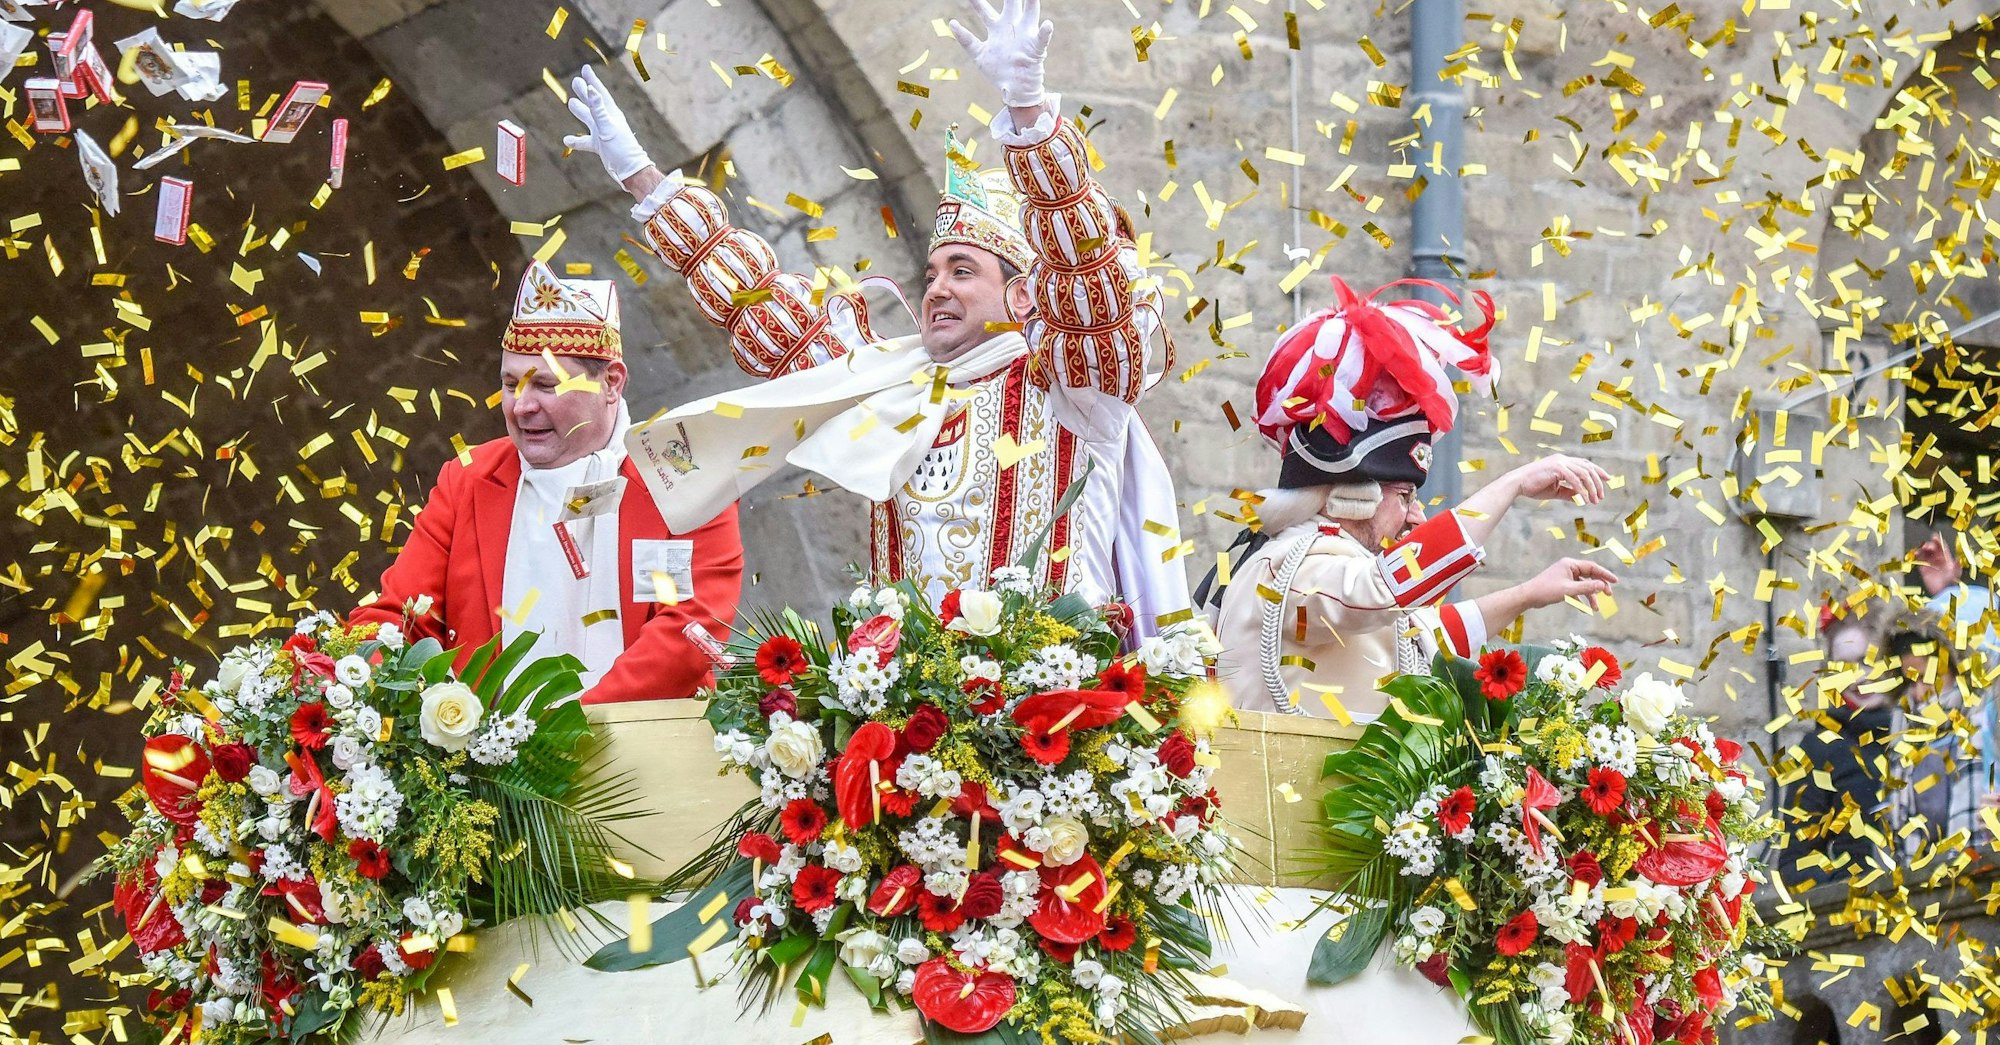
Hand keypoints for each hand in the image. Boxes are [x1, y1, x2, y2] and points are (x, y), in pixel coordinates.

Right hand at [563, 65, 651, 184]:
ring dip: (580, 111)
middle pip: (593, 103)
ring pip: (589, 119)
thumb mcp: (608, 126)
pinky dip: (576, 140)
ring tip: (570, 102)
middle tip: (575, 81)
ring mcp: (603, 133)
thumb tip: (591, 89)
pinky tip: (566, 140)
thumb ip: (598, 109)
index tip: (584, 68)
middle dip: (584, 92)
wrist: (630, 170)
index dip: (592, 80)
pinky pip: (585, 141)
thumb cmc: (622, 148)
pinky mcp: (601, 146)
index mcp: (611, 113)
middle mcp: (607, 121)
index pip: (599, 93)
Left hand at [949, 0, 1053, 109]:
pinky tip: (1047, 24)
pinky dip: (1045, 32)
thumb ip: (966, 40)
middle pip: (1011, 3)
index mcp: (997, 28)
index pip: (984, 10)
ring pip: (1030, 13)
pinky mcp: (1035, 48)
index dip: (976, 1)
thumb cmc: (998, 72)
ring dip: (1031, 3)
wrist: (1015, 89)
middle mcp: (1012, 27)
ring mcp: (1025, 36)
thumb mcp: (978, 55)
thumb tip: (951, 23)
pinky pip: (1042, 38)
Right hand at [1510, 454, 1610, 504]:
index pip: (1585, 464)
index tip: (1607, 480)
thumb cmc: (1533, 487)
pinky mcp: (1556, 468)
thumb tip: (1582, 498)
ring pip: (1584, 474)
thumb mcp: (1555, 491)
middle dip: (1597, 483)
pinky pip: (1574, 479)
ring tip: (1594, 500)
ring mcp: (1560, 462)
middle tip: (1601, 497)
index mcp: (1562, 462)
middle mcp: (1563, 459)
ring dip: (1591, 488)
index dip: (1598, 471)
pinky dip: (1581, 489)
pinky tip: (1583, 499)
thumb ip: (1569, 492)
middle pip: (1588, 468)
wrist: (1517, 484)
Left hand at [1520, 558, 1617, 610]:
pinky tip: (1585, 609)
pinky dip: (1581, 598)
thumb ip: (1586, 588)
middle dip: (1599, 586)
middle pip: (1590, 575)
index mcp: (1570, 564)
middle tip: (1609, 595)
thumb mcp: (1569, 590)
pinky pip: (1576, 590)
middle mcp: (1568, 568)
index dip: (1605, 574)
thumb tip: (1603, 586)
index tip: (1616, 581)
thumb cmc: (1546, 591)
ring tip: (1596, 608)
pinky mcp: (1562, 585)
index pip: (1592, 567)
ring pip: (1583, 585)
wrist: (1528, 597)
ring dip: (1590, 596)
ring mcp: (1565, 576)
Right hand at [1915, 533, 1961, 595]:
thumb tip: (1958, 558)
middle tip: (1927, 545)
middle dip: (1929, 545)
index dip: (1938, 542)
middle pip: (1933, 550)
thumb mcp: (1956, 571)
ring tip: (1920, 549)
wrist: (1943, 592)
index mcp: (1947, 559)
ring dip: (1923, 550)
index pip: (1942, 548)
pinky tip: (1916, 553)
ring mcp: (1931, 565)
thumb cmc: (1951, 581)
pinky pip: (1920, 561)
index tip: (1934, 536)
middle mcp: (1939, 561)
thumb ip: (1956, 564)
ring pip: (1926, 554)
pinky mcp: (1924, 570)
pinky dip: (1917, 556)